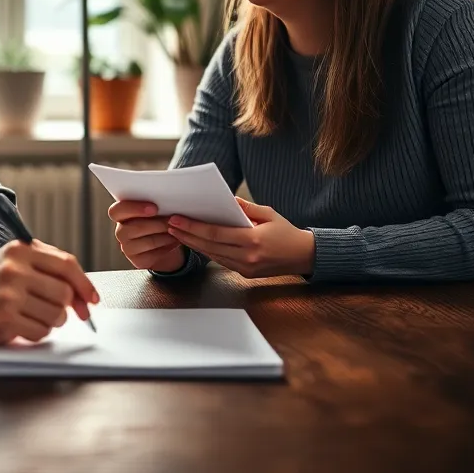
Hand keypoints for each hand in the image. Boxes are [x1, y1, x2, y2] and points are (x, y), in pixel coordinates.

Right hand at [0, 240, 98, 344]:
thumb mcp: (13, 262)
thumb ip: (47, 268)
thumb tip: (84, 294)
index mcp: (20, 251)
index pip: (66, 264)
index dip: (85, 284)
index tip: (93, 299)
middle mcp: (14, 270)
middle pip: (64, 293)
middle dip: (66, 307)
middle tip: (55, 311)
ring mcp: (8, 295)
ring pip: (56, 315)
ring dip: (51, 321)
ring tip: (33, 316)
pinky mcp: (3, 320)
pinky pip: (40, 332)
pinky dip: (37, 333)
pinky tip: (22, 326)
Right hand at [109, 200, 186, 272]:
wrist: (165, 242)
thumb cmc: (158, 220)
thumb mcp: (155, 209)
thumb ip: (153, 205)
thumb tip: (167, 200)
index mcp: (121, 215)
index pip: (116, 211)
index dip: (133, 209)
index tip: (154, 208)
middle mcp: (121, 231)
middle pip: (132, 228)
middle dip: (155, 224)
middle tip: (170, 220)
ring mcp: (127, 248)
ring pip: (146, 241)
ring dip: (164, 235)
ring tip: (176, 229)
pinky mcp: (138, 260)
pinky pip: (152, 254)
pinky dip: (166, 247)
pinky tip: (174, 241)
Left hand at [167, 197, 314, 278]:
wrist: (304, 256)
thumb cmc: (286, 231)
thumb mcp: (268, 213)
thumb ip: (245, 207)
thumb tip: (225, 199)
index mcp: (252, 240)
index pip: (215, 233)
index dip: (193, 227)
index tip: (176, 220)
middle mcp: (247, 257)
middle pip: (209, 246)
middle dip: (187, 235)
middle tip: (169, 225)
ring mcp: (245, 268)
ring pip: (212, 255)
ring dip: (193, 244)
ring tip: (177, 233)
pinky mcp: (245, 273)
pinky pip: (221, 261)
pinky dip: (207, 251)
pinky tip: (196, 243)